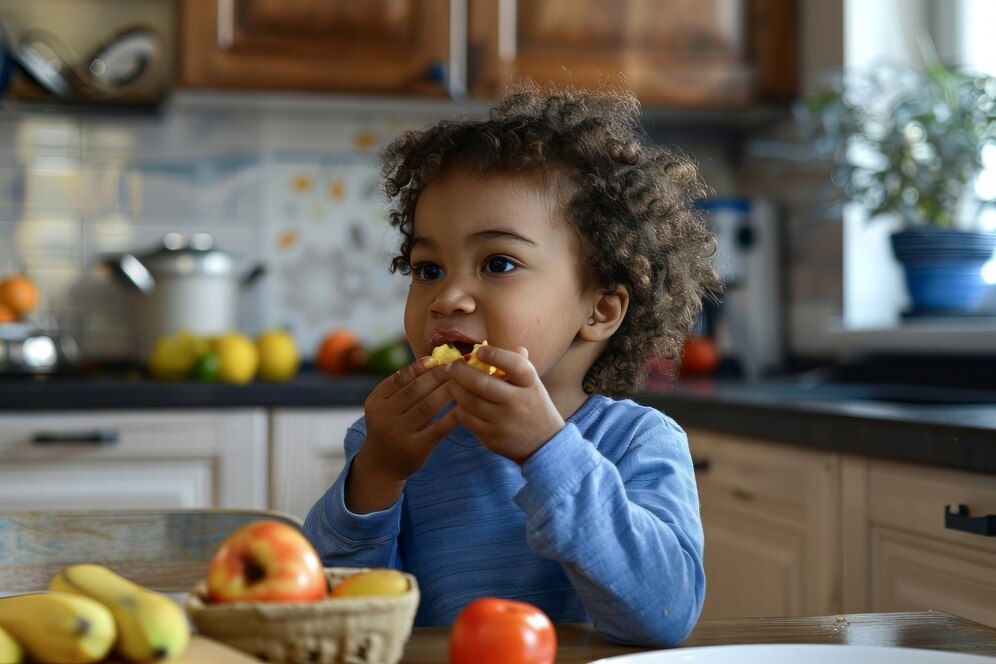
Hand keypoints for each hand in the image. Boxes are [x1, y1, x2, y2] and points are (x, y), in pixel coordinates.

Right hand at [360, 356, 459, 481]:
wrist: (382, 464)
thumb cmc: (390, 427)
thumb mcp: (386, 406)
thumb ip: (402, 387)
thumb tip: (432, 361)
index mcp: (375, 402)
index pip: (399, 379)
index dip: (419, 367)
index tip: (436, 358)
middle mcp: (384, 417)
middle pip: (414, 391)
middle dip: (436, 376)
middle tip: (454, 367)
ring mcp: (399, 433)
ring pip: (427, 407)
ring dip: (446, 392)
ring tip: (461, 382)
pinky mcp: (416, 448)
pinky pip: (438, 428)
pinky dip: (451, 416)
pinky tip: (463, 407)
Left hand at [434, 345, 564, 463]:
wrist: (544, 444)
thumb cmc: (534, 407)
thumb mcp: (533, 384)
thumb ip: (518, 365)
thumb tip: (497, 346)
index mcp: (530, 384)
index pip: (514, 364)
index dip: (494, 355)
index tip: (480, 351)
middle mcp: (518, 402)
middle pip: (482, 383)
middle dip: (461, 371)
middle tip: (455, 366)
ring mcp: (504, 422)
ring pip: (469, 401)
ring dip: (456, 388)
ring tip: (453, 382)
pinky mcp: (492, 438)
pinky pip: (467, 419)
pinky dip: (460, 407)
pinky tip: (460, 401)